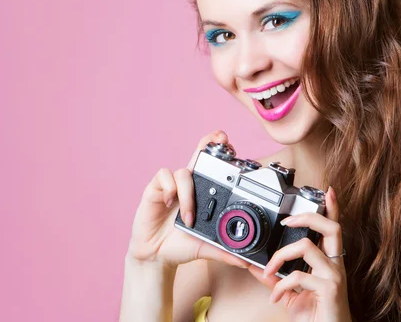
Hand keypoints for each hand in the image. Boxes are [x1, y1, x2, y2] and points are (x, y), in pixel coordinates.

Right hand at [127, 130, 249, 268]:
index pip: (212, 167)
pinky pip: (164, 177)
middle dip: (208, 142)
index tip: (231, 144)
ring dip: (188, 194)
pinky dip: (170, 189)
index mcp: (202, 194)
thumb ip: (224, 252)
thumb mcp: (205, 248)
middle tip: (221, 138)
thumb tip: (245, 261)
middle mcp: (188, 185)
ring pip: (184, 172)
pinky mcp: (155, 190)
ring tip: (188, 217)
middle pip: (198, 154)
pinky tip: (171, 204)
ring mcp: (171, 186)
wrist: (156, 257)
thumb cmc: (180, 246)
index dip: (220, 152)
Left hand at [248, 188, 351, 321]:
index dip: (333, 209)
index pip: (333, 229)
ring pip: (307, 247)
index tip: (328, 192)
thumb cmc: (315, 314)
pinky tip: (275, 297)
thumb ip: (275, 277)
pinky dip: (280, 285)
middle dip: (308, 216)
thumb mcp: (290, 293)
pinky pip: (299, 276)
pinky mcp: (330, 289)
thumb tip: (254, 266)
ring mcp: (334, 276)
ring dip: (281, 256)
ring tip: (268, 271)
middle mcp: (334, 265)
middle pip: (331, 228)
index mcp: (328, 261)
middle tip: (287, 221)